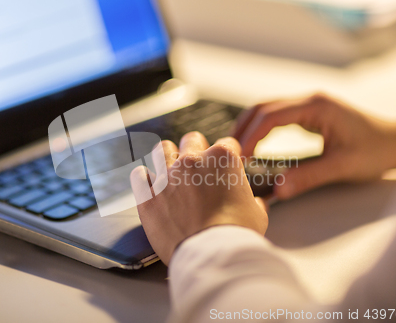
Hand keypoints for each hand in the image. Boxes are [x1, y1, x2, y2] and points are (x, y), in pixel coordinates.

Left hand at [130, 132, 267, 264]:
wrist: (211, 254)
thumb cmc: (236, 234)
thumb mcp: (256, 214)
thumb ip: (253, 202)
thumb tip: (255, 203)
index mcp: (222, 159)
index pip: (227, 144)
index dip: (228, 156)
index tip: (226, 166)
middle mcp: (192, 161)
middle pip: (192, 140)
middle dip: (197, 149)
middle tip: (199, 165)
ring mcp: (167, 176)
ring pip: (162, 150)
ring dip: (167, 156)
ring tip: (170, 169)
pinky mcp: (148, 196)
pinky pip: (139, 176)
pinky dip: (144, 179)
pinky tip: (150, 185)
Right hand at [234, 93, 395, 198]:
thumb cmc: (376, 151)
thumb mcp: (343, 166)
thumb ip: (309, 177)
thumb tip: (277, 190)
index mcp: (316, 106)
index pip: (270, 116)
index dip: (250, 137)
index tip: (238, 157)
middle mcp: (309, 100)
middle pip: (262, 108)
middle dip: (242, 130)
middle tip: (229, 155)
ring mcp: (308, 104)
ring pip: (266, 110)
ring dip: (248, 128)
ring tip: (236, 151)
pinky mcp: (308, 113)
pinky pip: (275, 116)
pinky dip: (259, 129)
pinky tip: (253, 146)